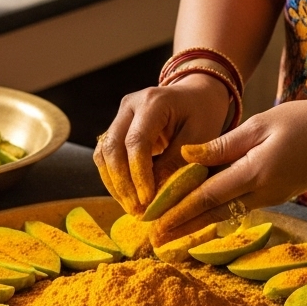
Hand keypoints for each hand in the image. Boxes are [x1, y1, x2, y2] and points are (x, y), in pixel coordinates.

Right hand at [94, 74, 230, 214]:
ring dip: (114, 183)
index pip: (136, 142)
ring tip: (131, 207)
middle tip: (136, 210)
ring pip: (103, 153)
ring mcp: (120, 115)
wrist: (196, 95)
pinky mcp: (117, 128)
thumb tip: (156, 197)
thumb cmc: (203, 115)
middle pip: (112, 147)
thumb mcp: (200, 138)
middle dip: (122, 183)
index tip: (147, 200)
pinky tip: (128, 196)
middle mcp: (130, 105)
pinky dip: (114, 178)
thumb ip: (177, 163)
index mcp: (153, 102)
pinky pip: (106, 156)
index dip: (138, 174)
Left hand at [151, 98, 306, 244]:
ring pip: (225, 211)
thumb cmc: (305, 121)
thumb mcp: (261, 124)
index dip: (178, 208)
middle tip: (154, 238)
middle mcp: (262, 192)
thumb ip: (224, 144)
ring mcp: (271, 197)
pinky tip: (199, 215)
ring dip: (197, 222)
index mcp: (256, 171)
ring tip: (169, 231)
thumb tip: (187, 156)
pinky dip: (216, 211)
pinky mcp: (276, 196)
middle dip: (182, 226)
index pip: (208, 195)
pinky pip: (239, 206)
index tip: (154, 219)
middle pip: (213, 212)